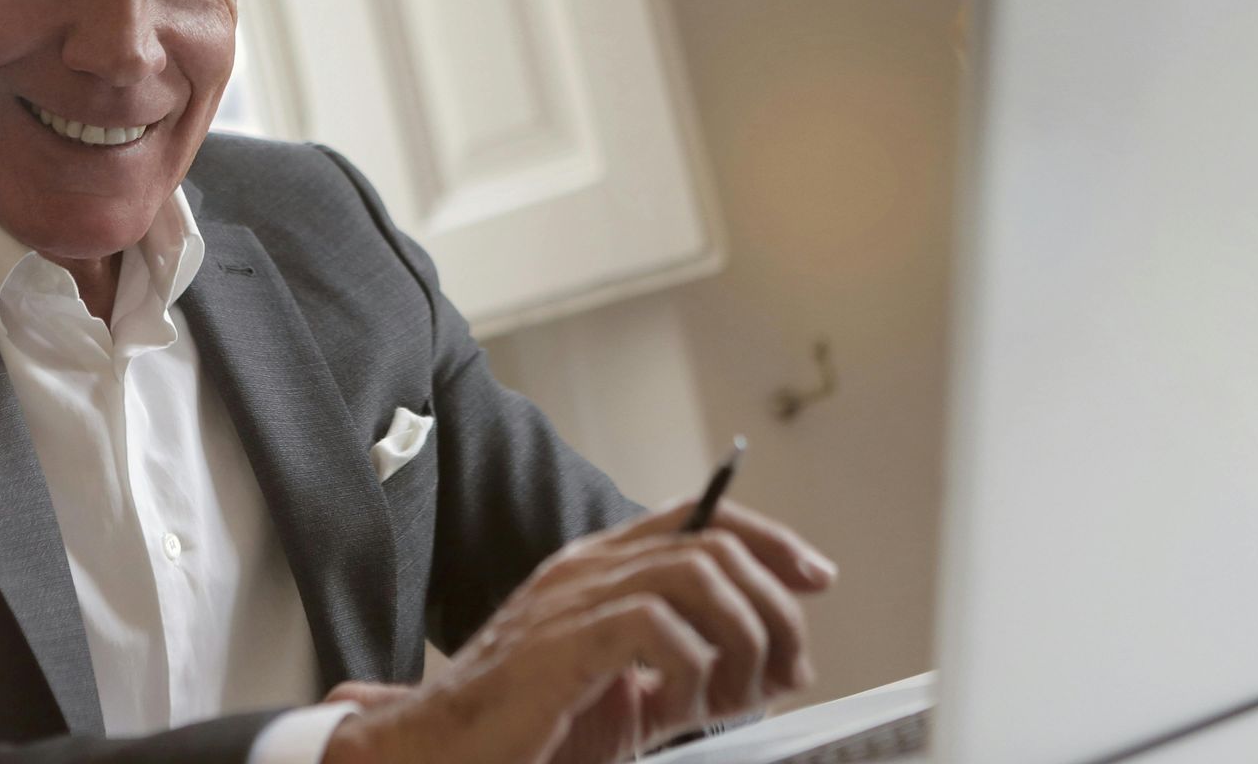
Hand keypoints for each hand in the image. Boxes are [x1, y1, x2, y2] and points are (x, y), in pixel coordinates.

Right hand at [319, 498, 835, 763]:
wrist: (440, 753)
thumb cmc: (531, 727)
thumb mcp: (628, 689)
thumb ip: (691, 666)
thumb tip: (777, 665)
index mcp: (601, 568)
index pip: (701, 517)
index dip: (770, 540)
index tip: (817, 578)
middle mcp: (588, 567)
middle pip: (716, 545)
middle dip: (775, 610)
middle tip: (786, 675)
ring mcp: (572, 599)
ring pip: (699, 575)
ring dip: (742, 641)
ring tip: (731, 700)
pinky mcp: (564, 643)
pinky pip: (659, 630)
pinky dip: (692, 675)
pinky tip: (674, 712)